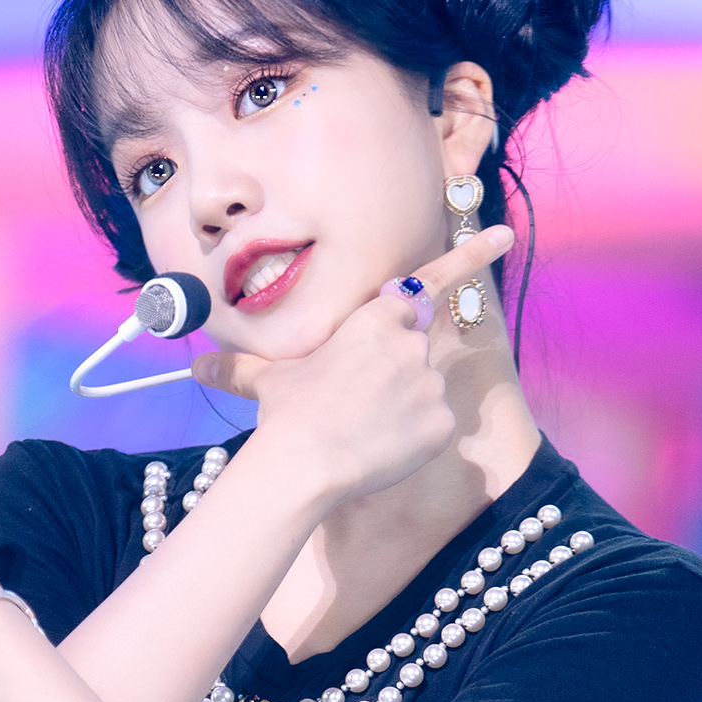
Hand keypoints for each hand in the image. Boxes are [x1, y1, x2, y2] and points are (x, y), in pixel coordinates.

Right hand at [190, 225, 512, 510]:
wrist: (306, 464)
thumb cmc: (286, 414)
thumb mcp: (266, 380)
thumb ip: (242, 367)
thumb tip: (196, 367)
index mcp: (376, 319)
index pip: (427, 283)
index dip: (471, 256)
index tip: (505, 237)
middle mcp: (411, 343)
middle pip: (415, 352)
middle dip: (396, 372)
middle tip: (360, 403)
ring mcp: (430, 384)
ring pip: (425, 391)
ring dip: (402, 408)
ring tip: (364, 431)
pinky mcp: (442, 423)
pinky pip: (435, 429)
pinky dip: (415, 440)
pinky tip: (383, 450)